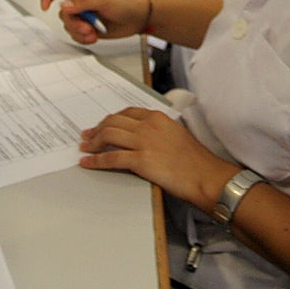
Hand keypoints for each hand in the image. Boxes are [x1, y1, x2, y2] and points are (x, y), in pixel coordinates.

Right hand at [38, 0, 148, 43]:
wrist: (138, 19)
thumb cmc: (125, 2)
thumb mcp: (103, 0)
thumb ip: (82, 3)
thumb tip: (64, 5)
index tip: (45, 6)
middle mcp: (81, 2)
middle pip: (63, 13)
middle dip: (73, 23)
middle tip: (86, 27)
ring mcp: (84, 16)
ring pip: (69, 26)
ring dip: (79, 32)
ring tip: (93, 33)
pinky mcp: (88, 28)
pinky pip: (76, 35)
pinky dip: (83, 38)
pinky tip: (94, 37)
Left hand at [79, 106, 238, 208]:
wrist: (204, 175)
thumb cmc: (195, 160)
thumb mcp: (176, 134)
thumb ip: (158, 131)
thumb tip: (143, 137)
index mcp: (157, 118)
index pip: (127, 113)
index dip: (110, 119)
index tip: (101, 125)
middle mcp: (148, 126)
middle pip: (113, 122)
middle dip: (97, 128)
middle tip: (87, 136)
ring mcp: (144, 142)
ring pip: (108, 136)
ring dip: (92, 142)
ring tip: (85, 148)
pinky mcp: (141, 160)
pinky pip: (111, 158)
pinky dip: (96, 161)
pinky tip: (88, 163)